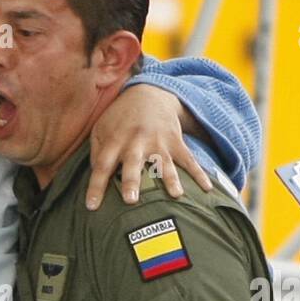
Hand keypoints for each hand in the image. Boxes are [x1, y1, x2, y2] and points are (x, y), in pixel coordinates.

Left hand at [86, 84, 213, 209]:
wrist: (150, 93)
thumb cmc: (119, 119)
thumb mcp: (101, 129)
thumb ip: (96, 153)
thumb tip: (94, 178)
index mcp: (114, 141)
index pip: (102, 166)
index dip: (95, 186)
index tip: (91, 207)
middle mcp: (136, 142)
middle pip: (133, 164)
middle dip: (132, 182)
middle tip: (131, 200)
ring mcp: (158, 142)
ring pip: (164, 164)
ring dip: (171, 179)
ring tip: (177, 195)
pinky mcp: (175, 142)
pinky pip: (189, 160)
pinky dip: (199, 174)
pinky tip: (208, 189)